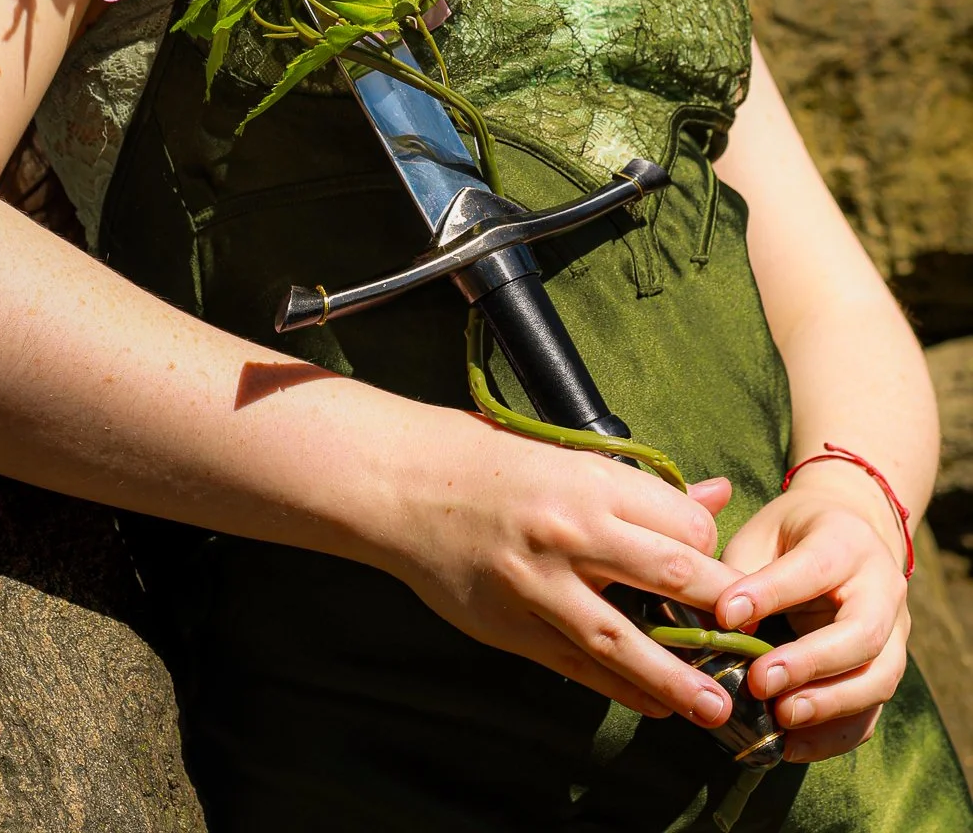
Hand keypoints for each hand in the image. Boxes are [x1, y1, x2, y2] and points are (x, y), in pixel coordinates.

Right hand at [386, 411, 743, 728]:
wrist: (404, 483)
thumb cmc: (488, 461)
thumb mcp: (569, 456)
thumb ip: (644, 485)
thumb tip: (716, 496)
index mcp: (590, 480)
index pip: (682, 525)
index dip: (711, 550)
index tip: (720, 569)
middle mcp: (571, 532)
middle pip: (670, 577)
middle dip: (721, 614)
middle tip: (760, 645)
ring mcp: (539, 584)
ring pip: (625, 640)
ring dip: (678, 679)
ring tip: (719, 708)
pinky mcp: (512, 625)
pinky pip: (578, 666)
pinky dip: (621, 688)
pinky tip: (653, 704)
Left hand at [717, 468, 910, 763]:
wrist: (850, 534)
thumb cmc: (793, 535)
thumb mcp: (763, 533)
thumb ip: (744, 573)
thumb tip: (725, 628)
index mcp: (847, 542)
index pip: (813, 569)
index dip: (769, 593)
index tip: (725, 615)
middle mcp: (883, 589)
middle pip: (862, 634)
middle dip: (811, 663)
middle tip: (759, 683)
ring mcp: (895, 634)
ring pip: (877, 679)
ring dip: (828, 706)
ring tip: (780, 718)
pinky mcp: (887, 671)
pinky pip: (870, 713)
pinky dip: (833, 735)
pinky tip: (791, 744)